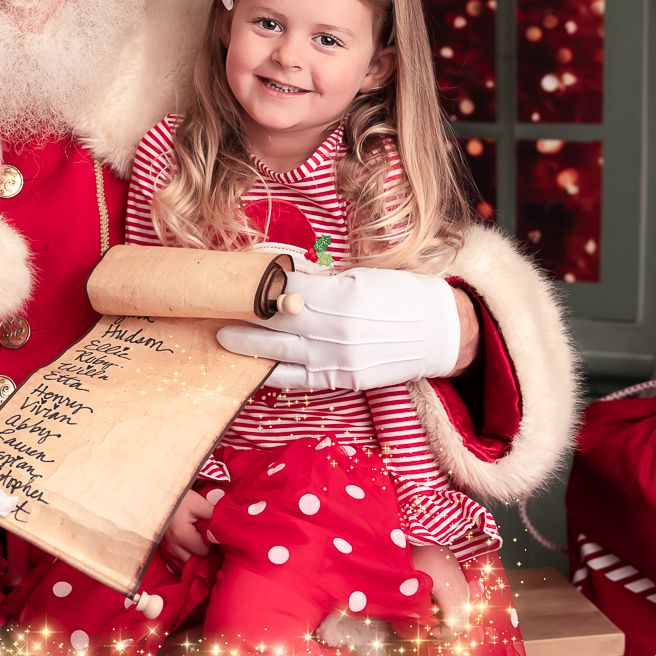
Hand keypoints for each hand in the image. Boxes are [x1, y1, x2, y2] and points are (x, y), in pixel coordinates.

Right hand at [160, 490, 214, 565]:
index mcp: (180, 534)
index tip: (213, 534)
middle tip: (209, 541)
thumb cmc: (178, 499)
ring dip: (196, 561)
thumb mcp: (197, 503)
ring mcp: (166, 552)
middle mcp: (171, 547)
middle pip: (195, 564)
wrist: (157, 498)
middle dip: (205, 555)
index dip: (213, 544)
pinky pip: (177, 568)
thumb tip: (227, 530)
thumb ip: (213, 517)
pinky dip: (186, 563)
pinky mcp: (163, 554)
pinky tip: (191, 552)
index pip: (205, 551)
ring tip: (201, 546)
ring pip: (186, 568)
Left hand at [217, 268, 470, 390]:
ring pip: (280, 353)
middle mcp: (335, 329)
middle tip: (216, 312)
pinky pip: (299, 379)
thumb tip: (286, 278)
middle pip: (274, 322)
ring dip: (249, 346)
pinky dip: (275, 373)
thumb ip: (323, 281)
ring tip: (225, 339)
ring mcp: (338, 358)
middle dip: (243, 317)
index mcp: (340, 296)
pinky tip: (255, 367)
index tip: (237, 282)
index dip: (258, 286)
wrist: (440, 332)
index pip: (284, 289)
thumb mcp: (363, 276)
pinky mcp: (343, 379)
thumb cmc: (403, 295)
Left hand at [410, 544, 473, 640]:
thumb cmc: (416, 554)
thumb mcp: (411, 582)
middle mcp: (462, 591)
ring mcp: (463, 585)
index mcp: (452, 593)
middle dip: (445, 631)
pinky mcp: (460, 581)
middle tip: (427, 630)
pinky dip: (450, 611)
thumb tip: (414, 626)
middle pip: (462, 623)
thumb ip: (414, 606)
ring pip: (462, 613)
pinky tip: (434, 606)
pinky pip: (460, 603)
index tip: (427, 631)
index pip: (456, 626)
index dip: (442, 634)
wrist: (426, 534)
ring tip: (429, 619)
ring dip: (448, 621)